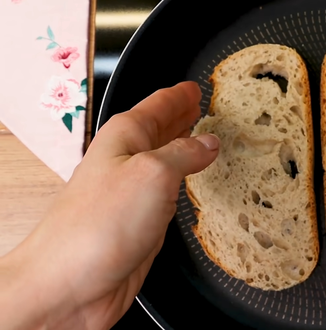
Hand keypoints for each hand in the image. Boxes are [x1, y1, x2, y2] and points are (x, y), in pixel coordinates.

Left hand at [0, 82, 218, 329]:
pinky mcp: (141, 221)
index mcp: (126, 136)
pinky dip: (185, 183)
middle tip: (207, 108)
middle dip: (184, 117)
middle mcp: (128, 160)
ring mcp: (133, 191)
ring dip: (187, 149)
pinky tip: (196, 183)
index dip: (180, 94)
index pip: (159, 104)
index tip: (197, 87)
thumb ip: (186, 152)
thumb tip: (209, 141)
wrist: (71, 281)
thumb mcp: (153, 172)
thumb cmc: (100, 223)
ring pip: (166, 161)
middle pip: (161, 129)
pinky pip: (169, 193)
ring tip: (209, 140)